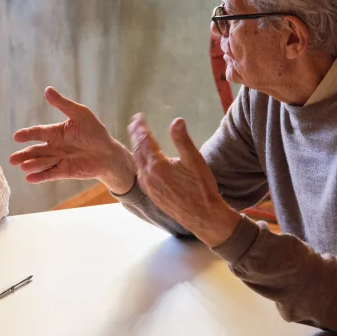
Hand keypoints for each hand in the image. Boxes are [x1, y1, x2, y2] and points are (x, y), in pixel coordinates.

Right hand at [10, 87, 135, 192]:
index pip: (38, 133)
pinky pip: (50, 174)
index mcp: (55, 132)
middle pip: (35, 151)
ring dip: (32, 165)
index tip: (16, 136)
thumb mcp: (80, 114)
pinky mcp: (64, 171)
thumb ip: (63, 104)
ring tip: (23, 167)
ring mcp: (58, 160)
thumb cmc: (95, 132)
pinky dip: (40, 176)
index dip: (27, 135)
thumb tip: (47, 89)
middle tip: (12, 159)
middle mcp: (54, 147)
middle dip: (24, 155)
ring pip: (42, 162)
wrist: (108, 153)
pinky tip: (30, 178)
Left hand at [129, 114, 240, 247]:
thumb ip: (183, 140)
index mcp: (158, 165)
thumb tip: (176, 121)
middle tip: (133, 124)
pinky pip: (141, 174)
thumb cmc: (202, 188)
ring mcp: (149, 187)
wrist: (203, 217)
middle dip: (135, 136)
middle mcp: (149, 176)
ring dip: (136, 149)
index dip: (141, 128)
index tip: (138, 117)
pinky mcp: (152, 195)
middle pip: (138, 151)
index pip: (145, 141)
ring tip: (136, 138)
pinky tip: (142, 162)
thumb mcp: (194, 161)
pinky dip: (139, 163)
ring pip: (138, 163)